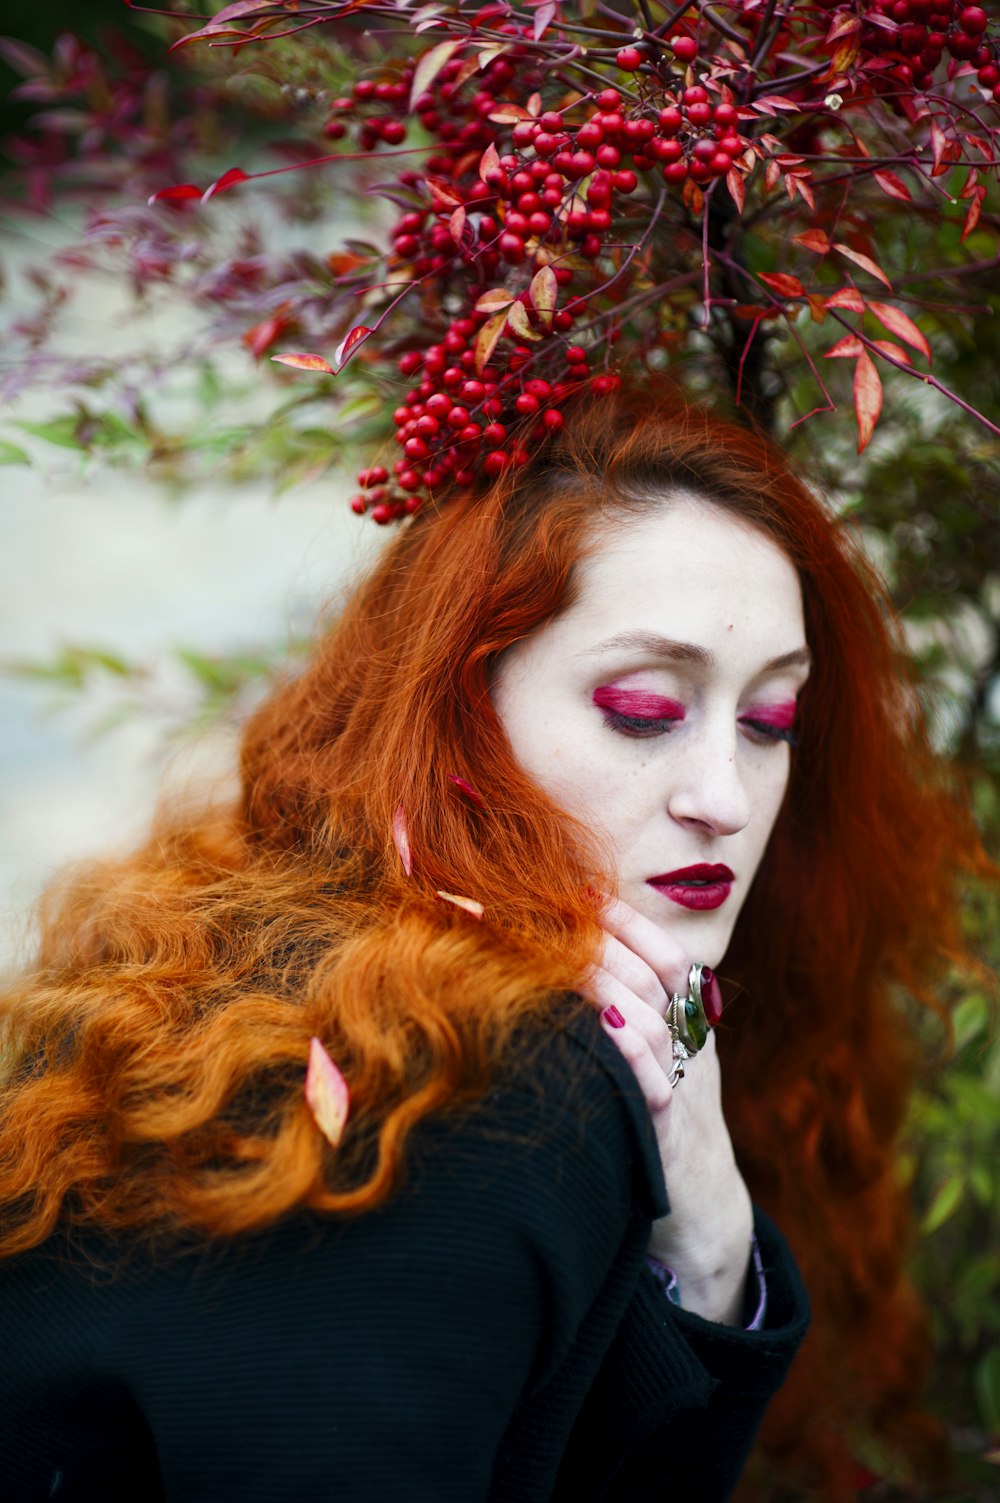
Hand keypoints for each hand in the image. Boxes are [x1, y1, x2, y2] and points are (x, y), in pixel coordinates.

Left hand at [583, 897, 752, 1324]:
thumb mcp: (656, 1061)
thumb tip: (570, 963)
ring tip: (563, 958)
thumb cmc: (662, 1126)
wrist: (704, 1215)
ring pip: (652, 1023)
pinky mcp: (668, 1137)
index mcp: (686, 1026)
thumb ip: (630, 1017)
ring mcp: (683, 1089)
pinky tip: (603, 1030)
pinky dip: (631, 1056)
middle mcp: (689, 1049)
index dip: (629, 922)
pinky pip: (656, 1088)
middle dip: (602, 941)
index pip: (666, 957)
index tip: (583, 891)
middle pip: (652, 979)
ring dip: (608, 986)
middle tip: (551, 915)